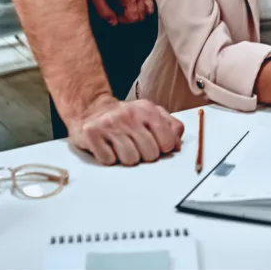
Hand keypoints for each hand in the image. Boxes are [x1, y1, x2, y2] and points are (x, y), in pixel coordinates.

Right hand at [68, 96, 184, 165]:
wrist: (92, 108)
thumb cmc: (127, 116)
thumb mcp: (152, 114)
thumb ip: (171, 127)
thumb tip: (178, 146)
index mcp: (148, 110)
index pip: (167, 142)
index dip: (163, 149)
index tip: (157, 146)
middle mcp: (130, 115)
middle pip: (150, 154)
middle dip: (145, 155)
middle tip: (136, 146)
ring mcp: (110, 124)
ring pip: (130, 159)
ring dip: (126, 158)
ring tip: (122, 147)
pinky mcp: (92, 134)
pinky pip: (109, 160)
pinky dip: (109, 158)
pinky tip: (108, 147)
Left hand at [86, 0, 153, 25]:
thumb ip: (104, 12)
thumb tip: (113, 23)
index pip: (134, 17)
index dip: (124, 20)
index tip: (115, 15)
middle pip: (143, 14)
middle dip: (131, 16)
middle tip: (120, 9)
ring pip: (149, 6)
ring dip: (140, 10)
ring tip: (128, 5)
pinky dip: (145, 1)